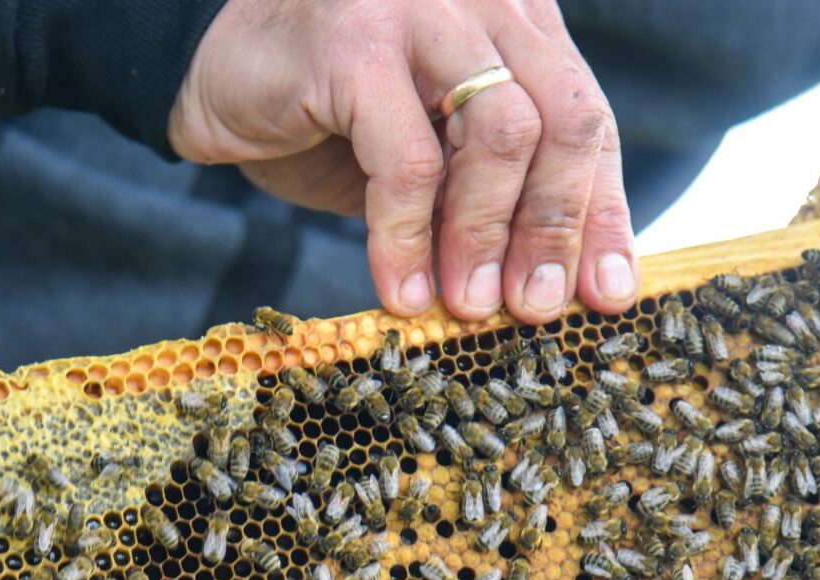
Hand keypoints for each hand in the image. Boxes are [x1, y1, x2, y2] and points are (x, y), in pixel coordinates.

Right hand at [167, 0, 637, 322]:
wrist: (212, 68)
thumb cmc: (325, 116)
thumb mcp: (427, 152)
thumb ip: (485, 189)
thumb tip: (548, 284)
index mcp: (514, 21)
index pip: (586, 118)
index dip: (603, 212)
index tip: (608, 294)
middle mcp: (481, 0)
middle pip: (563, 122)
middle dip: (555, 229)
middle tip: (535, 309)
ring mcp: (421, 10)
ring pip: (501, 135)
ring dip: (487, 237)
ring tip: (467, 308)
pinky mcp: (354, 44)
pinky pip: (407, 162)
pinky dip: (408, 239)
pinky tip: (400, 293)